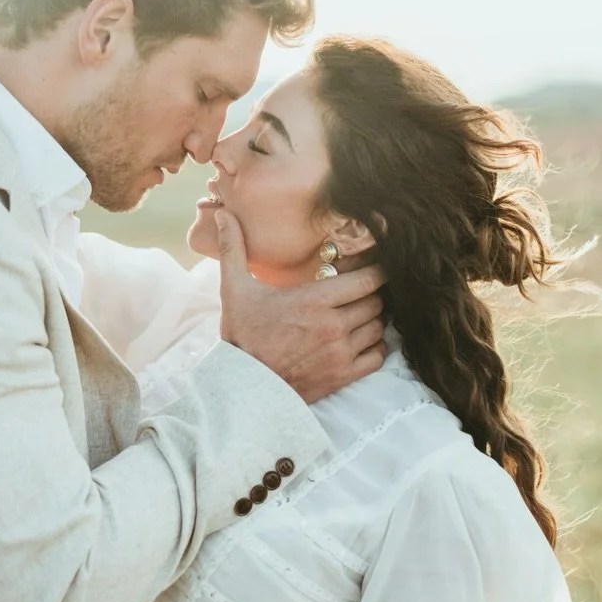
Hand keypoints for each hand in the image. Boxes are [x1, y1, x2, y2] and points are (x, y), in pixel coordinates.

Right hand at [216, 208, 386, 404]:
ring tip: (360, 317)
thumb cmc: (241, 337)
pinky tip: (361, 343)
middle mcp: (333, 325)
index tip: (371, 269)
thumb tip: (222, 213)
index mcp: (314, 300)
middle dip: (372, 296)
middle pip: (376, 302)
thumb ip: (234, 249)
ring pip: (378, 328)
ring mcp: (340, 353)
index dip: (375, 271)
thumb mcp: (234, 290)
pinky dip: (375, 348)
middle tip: (362, 293)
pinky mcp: (343, 376)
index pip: (368, 279)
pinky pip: (377, 357)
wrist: (243, 387)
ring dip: (373, 321)